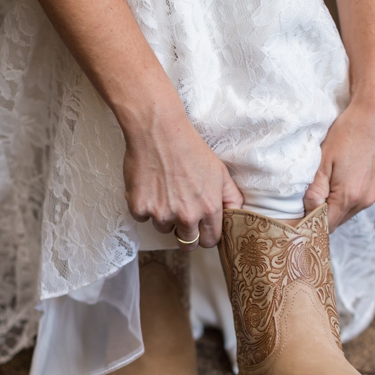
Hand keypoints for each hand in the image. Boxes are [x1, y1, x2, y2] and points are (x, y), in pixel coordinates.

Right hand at [122, 117, 244, 249]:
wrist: (158, 132)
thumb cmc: (190, 148)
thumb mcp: (220, 171)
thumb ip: (231, 197)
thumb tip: (234, 214)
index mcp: (208, 209)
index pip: (209, 241)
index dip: (205, 234)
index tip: (200, 227)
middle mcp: (185, 216)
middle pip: (186, 243)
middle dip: (185, 233)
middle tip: (181, 214)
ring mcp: (160, 213)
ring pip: (163, 228)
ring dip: (164, 216)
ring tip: (164, 191)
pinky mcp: (139, 207)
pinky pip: (142, 217)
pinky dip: (144, 205)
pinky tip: (149, 186)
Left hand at [306, 99, 374, 227]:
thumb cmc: (347, 133)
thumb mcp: (322, 161)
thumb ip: (313, 191)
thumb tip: (306, 212)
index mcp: (349, 196)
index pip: (326, 226)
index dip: (310, 226)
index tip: (297, 221)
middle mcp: (366, 199)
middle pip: (338, 220)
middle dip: (321, 216)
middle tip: (304, 203)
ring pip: (349, 211)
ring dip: (335, 206)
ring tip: (322, 188)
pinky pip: (360, 200)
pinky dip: (348, 197)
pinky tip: (340, 180)